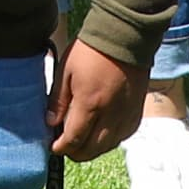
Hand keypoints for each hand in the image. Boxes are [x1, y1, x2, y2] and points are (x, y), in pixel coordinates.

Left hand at [49, 40, 143, 160]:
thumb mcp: (66, 70)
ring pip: (108, 147)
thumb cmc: (91, 51)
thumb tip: (51, 123)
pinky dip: (109, 141)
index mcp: (90, 104)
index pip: (73, 139)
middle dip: (75, 152)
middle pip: (91, 150)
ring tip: (81, 139)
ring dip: (92, 149)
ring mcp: (126, 116)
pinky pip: (123, 137)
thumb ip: (59, 100)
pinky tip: (101, 133)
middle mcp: (111, 115)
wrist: (125, 36)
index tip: (53, 145)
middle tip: (65, 145)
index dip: (61, 147)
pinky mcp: (137, 113)